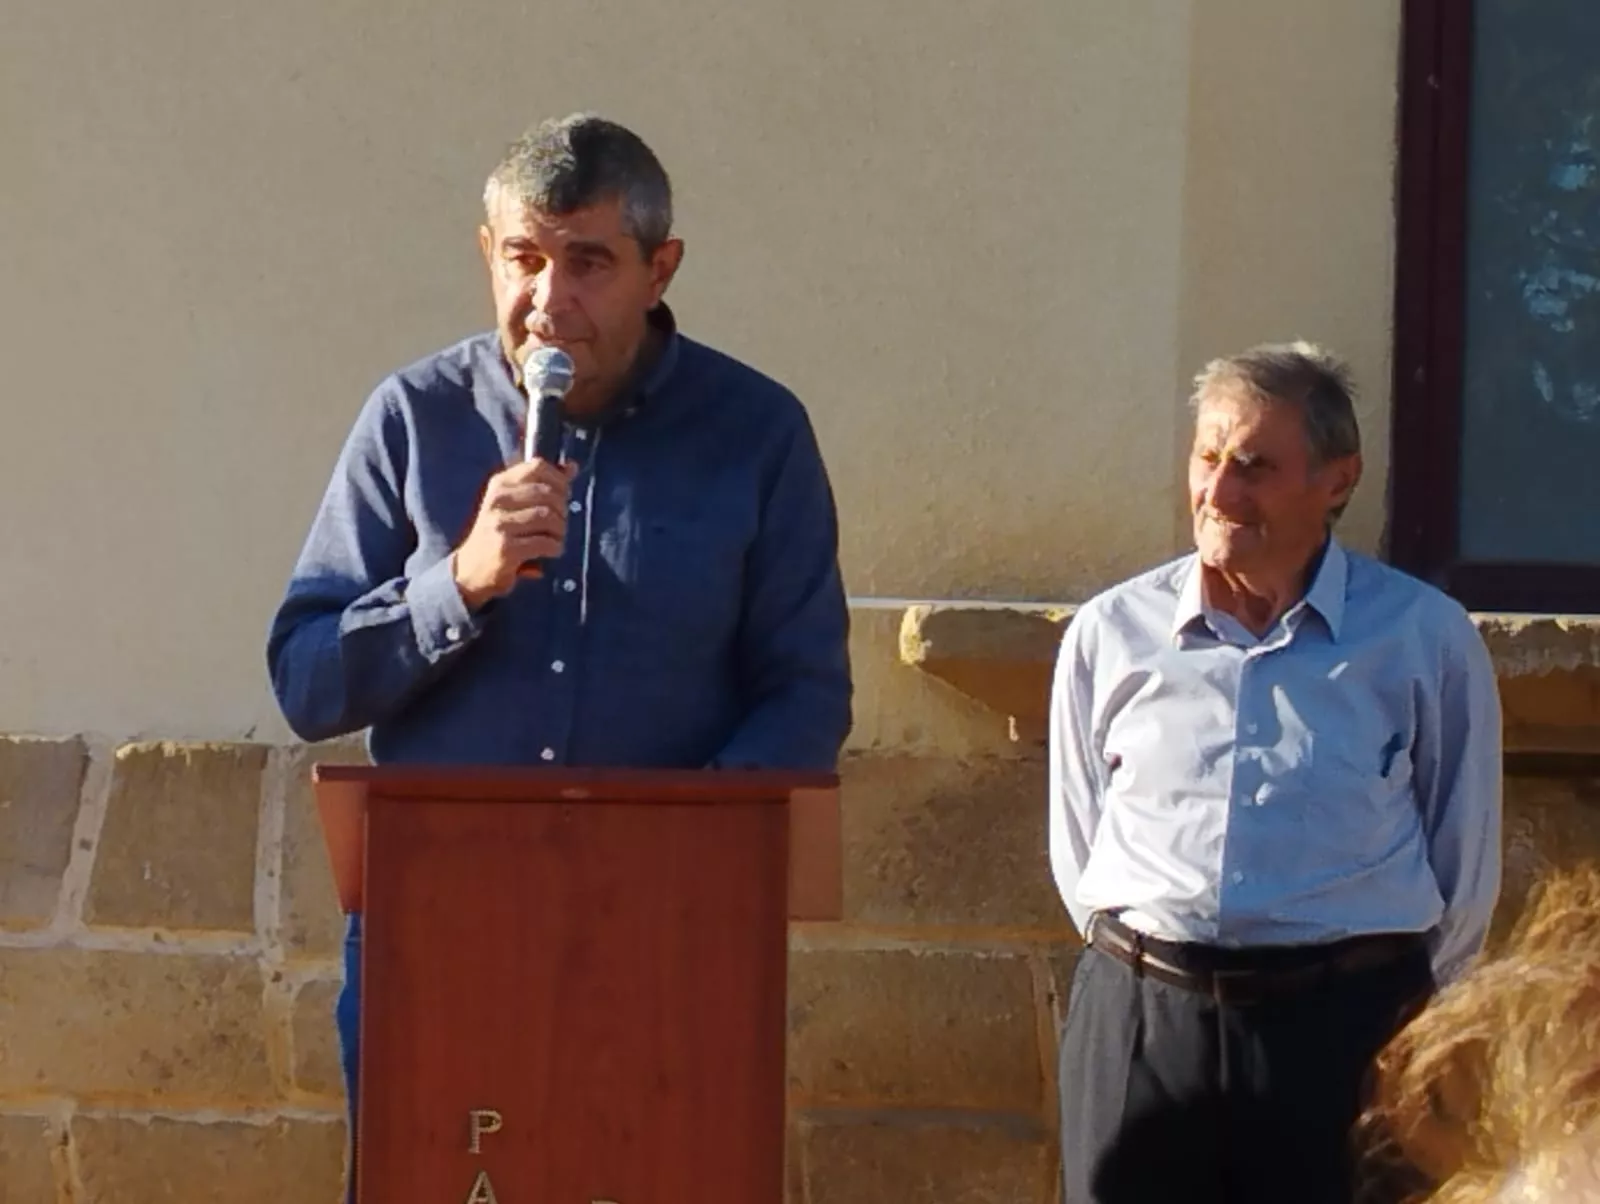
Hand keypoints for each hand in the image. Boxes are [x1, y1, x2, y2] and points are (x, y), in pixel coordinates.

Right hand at [451, 459, 576, 610]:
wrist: (470, 571)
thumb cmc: (498, 534)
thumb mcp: (514, 505)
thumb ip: (542, 485)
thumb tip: (572, 467)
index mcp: (500, 484)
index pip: (537, 467)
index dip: (559, 480)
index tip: (564, 496)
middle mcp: (498, 500)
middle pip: (548, 494)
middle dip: (562, 510)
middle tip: (559, 525)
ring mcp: (500, 524)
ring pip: (548, 518)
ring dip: (559, 531)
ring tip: (554, 539)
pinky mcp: (506, 548)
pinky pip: (545, 542)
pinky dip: (555, 548)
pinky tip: (550, 552)